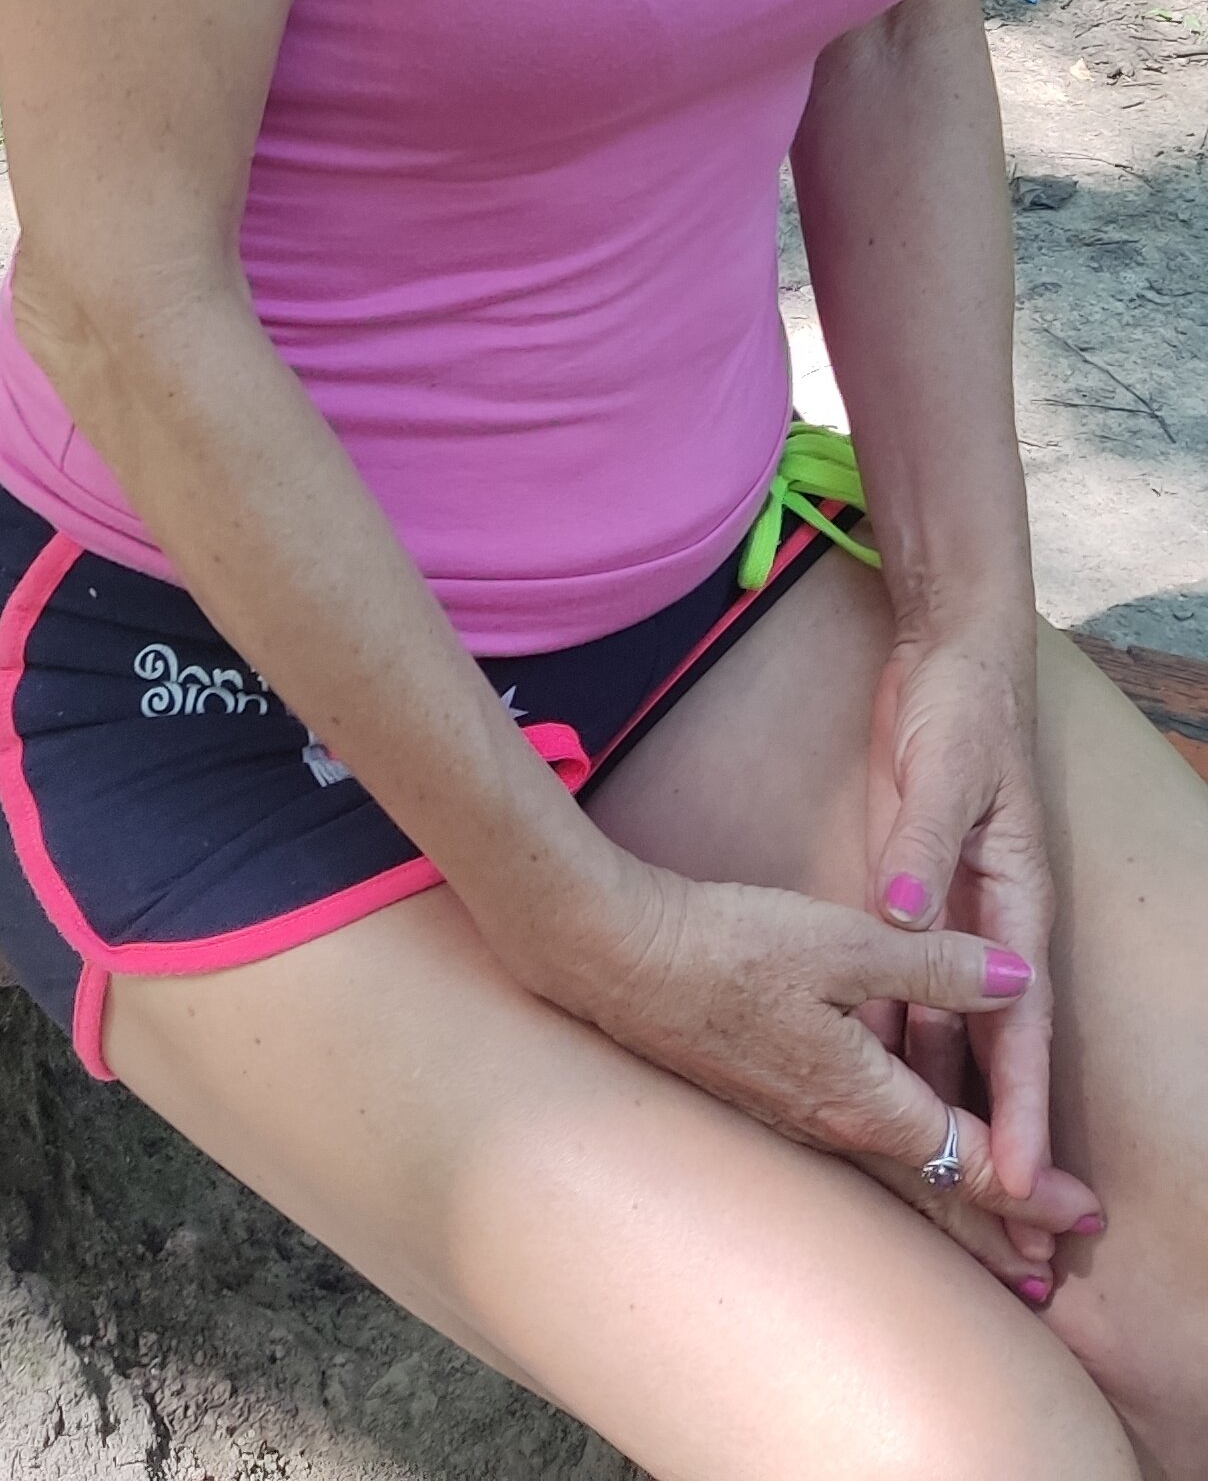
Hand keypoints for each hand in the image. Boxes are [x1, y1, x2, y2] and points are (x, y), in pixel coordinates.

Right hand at [576, 860, 1100, 1296]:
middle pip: (933, 1196)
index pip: (966, 1161)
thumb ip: (936, 964)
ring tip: (994, 1240)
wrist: (617, 959)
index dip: (1030, 1187)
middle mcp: (833, 1129)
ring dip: (951, 1213)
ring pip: (893, 1185)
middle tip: (1050, 1263)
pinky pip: (855, 1162)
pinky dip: (900, 1180)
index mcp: (862, 1099)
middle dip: (998, 1228)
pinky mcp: (766, 1102)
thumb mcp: (845, 941)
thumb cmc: (729, 947)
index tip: (1080, 1212)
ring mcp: (794, 1122)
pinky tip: (897, 1169)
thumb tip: (1020, 976)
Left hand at [867, 621, 1086, 1280]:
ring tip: (942, 1191)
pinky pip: (901, 989)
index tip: (1020, 1176)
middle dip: (996, 1135)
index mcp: (1014, 899)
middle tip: (1001, 1228)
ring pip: (946, 1031)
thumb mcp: (941, 774)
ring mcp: (950, 918)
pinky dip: (891, 1041)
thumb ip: (922, 849)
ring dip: (945, 1104)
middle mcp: (987, 924)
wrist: (950, 660)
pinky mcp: (911, 903)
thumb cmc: (961, 713)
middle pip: (992, 1049)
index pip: (1021, 1021)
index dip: (1020, 1102)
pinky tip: (867, 1092)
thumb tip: (906, 921)